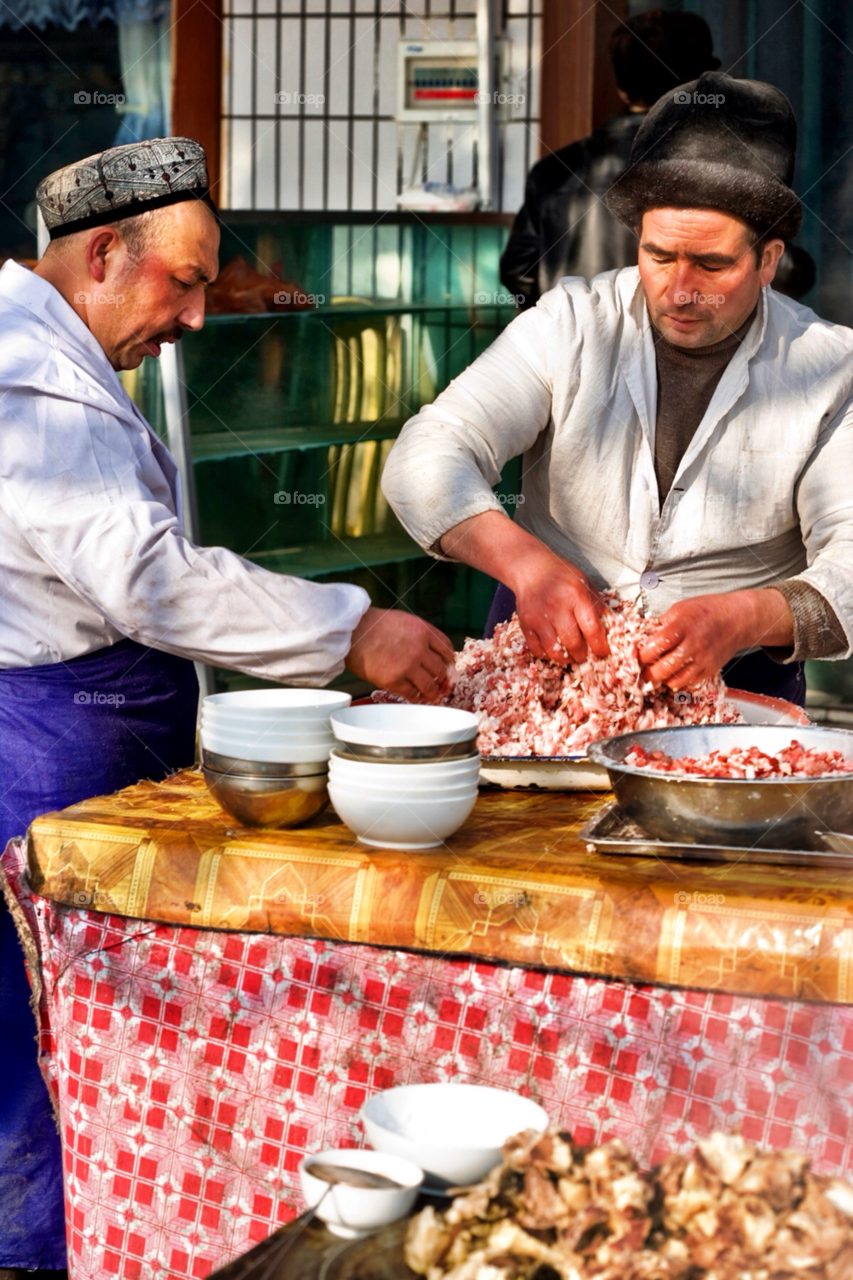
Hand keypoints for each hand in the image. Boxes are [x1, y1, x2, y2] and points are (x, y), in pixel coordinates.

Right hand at [345, 607, 454, 702]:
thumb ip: (420, 634)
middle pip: (440, 669)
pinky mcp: (394, 680)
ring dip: (433, 692)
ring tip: (433, 696)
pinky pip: (413, 694)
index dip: (449, 660)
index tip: (448, 667)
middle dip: (443, 678)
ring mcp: (408, 666)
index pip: (446, 649)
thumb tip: (431, 651)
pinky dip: (417, 698)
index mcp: (424, 631)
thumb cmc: (374, 624)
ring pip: (430, 686)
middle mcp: (419, 649)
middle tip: (442, 684)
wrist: (352, 632)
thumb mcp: (404, 621)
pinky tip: (417, 698)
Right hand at [511, 547, 609, 664]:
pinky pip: (537, 649)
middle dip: (582, 655)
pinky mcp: (525, 623)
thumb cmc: (563, 577)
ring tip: (569, 656)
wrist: (531, 567)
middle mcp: (558, 607)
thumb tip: (611, 629)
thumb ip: (598, 606)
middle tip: (584, 655)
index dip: (600, 646)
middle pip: (573, 643)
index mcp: (577, 596)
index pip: (592, 629)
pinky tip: (552, 650)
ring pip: (554, 650)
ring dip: (564, 658)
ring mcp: (539, 616)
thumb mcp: (586, 584)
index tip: (603, 652)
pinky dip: (546, 655)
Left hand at [637, 589, 793, 690]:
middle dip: (647, 673)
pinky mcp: (710, 669)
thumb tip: (642, 634)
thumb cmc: (707, 610)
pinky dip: (677, 681)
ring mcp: (702, 660)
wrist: (737, 619)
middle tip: (640, 672)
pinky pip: (689, 683)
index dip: (641, 655)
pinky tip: (671, 674)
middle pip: (663, 668)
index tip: (633, 657)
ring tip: (654, 675)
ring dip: (661, 680)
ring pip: (675, 680)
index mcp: (682, 626)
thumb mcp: (680, 608)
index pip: (655, 646)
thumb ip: (661, 623)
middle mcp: (693, 645)